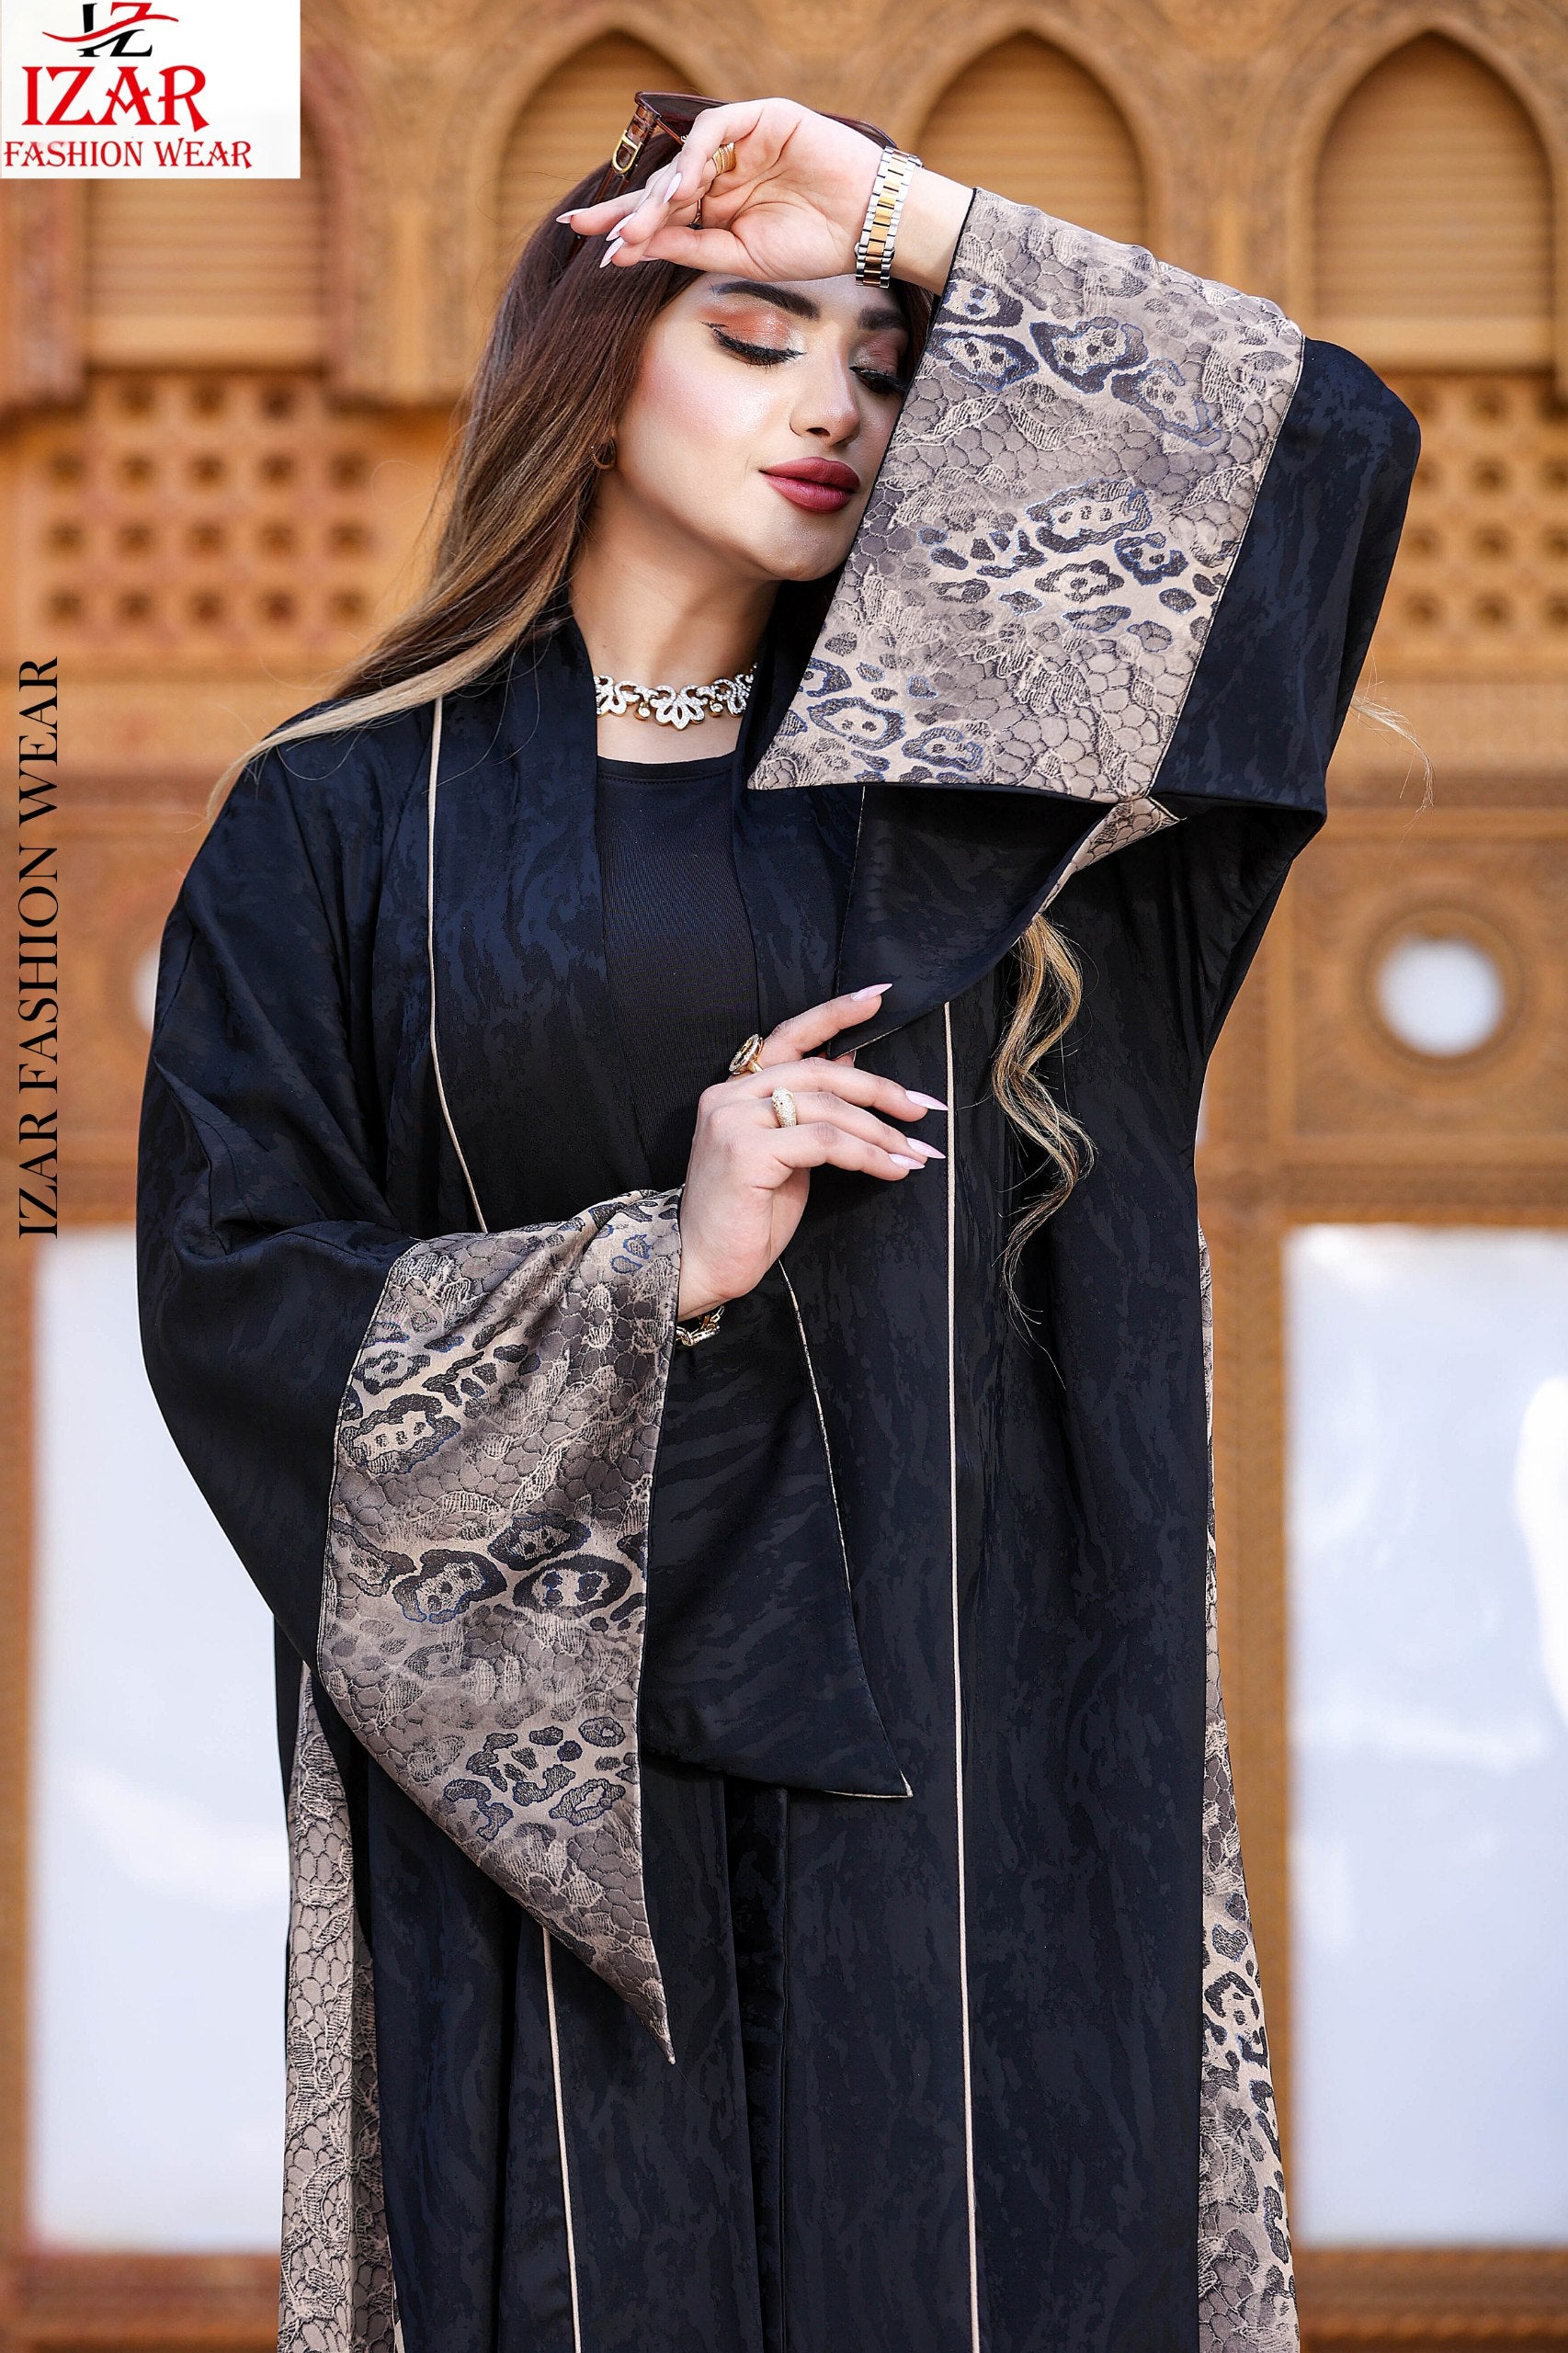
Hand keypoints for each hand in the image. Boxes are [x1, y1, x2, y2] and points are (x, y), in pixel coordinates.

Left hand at [558, 99, 969, 295]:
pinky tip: (682, 188)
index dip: (627, 227)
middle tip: (589, 231)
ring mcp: (742, 143)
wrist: (870, 226)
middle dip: (627, 211)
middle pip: (663, 186)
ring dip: (657, 194)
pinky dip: (694, 155)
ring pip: (684, 160)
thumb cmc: (814, 245)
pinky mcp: (763, 117)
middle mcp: (724, 173)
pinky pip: (715, 128)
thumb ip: (689, 247)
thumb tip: (633, 248)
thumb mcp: (740, 257)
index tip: (592, 247)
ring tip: (636, 227)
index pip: (663, 215)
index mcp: (718, 209)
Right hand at [675, 982, 945, 1320]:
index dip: (835, 1013)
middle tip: (922, 1108)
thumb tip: (848, 1063)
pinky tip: (893, 1169)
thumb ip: (810, 1110)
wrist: (700, 1263)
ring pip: (829, 1109)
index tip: (879, 996)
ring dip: (882, 1133)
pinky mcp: (746, 1151)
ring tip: (916, 1153)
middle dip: (879, 1089)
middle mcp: (729, 1096)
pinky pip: (825, 1142)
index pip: (790, 1036)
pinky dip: (868, 1155)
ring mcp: (734, 1121)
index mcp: (735, 1090)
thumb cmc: (745, 1215)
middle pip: (820, 1072)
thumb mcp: (786, 1153)